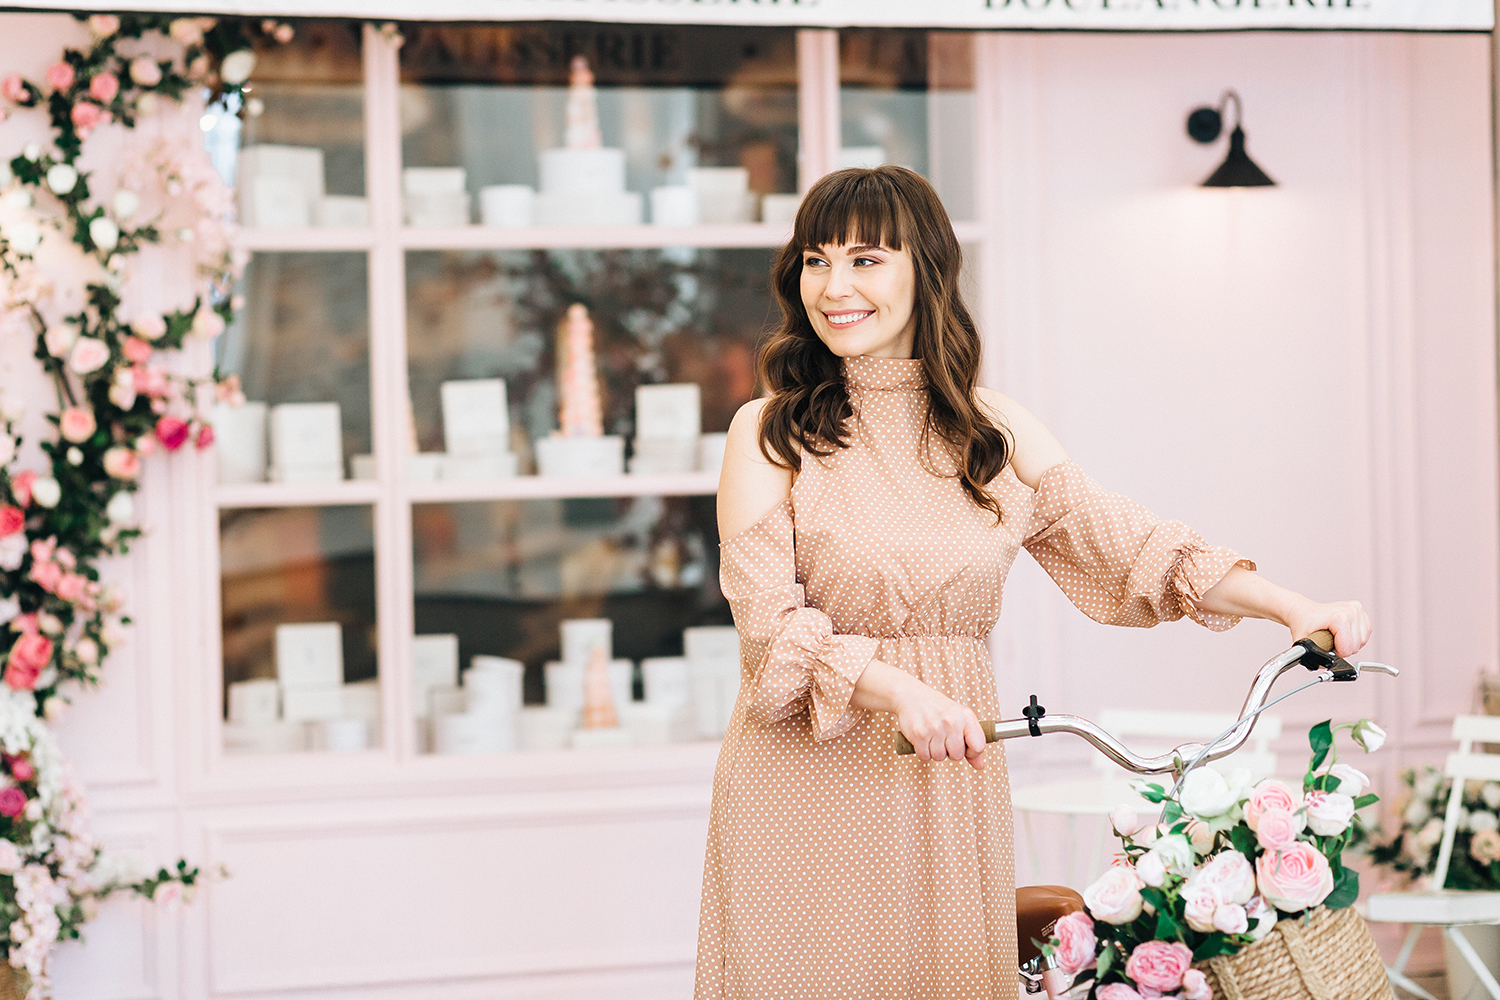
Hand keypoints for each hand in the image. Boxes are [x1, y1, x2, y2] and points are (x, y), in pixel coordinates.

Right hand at [850, 659, 986, 767]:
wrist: (911, 696)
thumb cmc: (938, 709)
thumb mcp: (960, 719)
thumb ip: (972, 742)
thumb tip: (980, 766)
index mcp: (966, 717)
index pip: (979, 746)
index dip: (972, 752)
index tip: (964, 745)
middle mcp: (952, 722)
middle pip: (957, 756)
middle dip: (950, 751)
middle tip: (943, 738)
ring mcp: (934, 728)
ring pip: (940, 757)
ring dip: (935, 751)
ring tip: (932, 736)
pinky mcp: (918, 734)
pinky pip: (925, 756)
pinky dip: (923, 752)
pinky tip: (923, 739)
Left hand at [1284, 599, 1371, 657]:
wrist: (1302, 611)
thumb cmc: (1302, 623)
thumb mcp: (1303, 643)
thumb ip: (1314, 658)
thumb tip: (1324, 667)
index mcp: (1339, 617)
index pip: (1347, 649)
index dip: (1335, 653)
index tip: (1325, 646)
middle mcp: (1350, 610)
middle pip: (1356, 646)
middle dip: (1342, 649)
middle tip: (1329, 642)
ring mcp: (1356, 608)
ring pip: (1362, 640)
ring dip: (1350, 644)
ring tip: (1335, 637)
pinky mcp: (1360, 610)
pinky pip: (1365, 632)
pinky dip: (1355, 637)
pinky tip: (1343, 634)